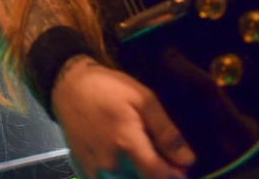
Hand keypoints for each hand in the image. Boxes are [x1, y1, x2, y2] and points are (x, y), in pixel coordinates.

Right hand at [51, 56, 195, 178]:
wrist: (70, 89)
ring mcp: (95, 173)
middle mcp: (110, 165)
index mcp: (127, 143)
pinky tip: (124, 161)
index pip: (158, 176)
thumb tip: (188, 160)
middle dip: (154, 174)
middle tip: (160, 158)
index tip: (182, 170)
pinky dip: (122, 176)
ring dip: (138, 175)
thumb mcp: (143, 99)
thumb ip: (166, 132)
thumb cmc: (109, 89)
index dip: (174, 176)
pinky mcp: (84, 174)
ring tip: (141, 156)